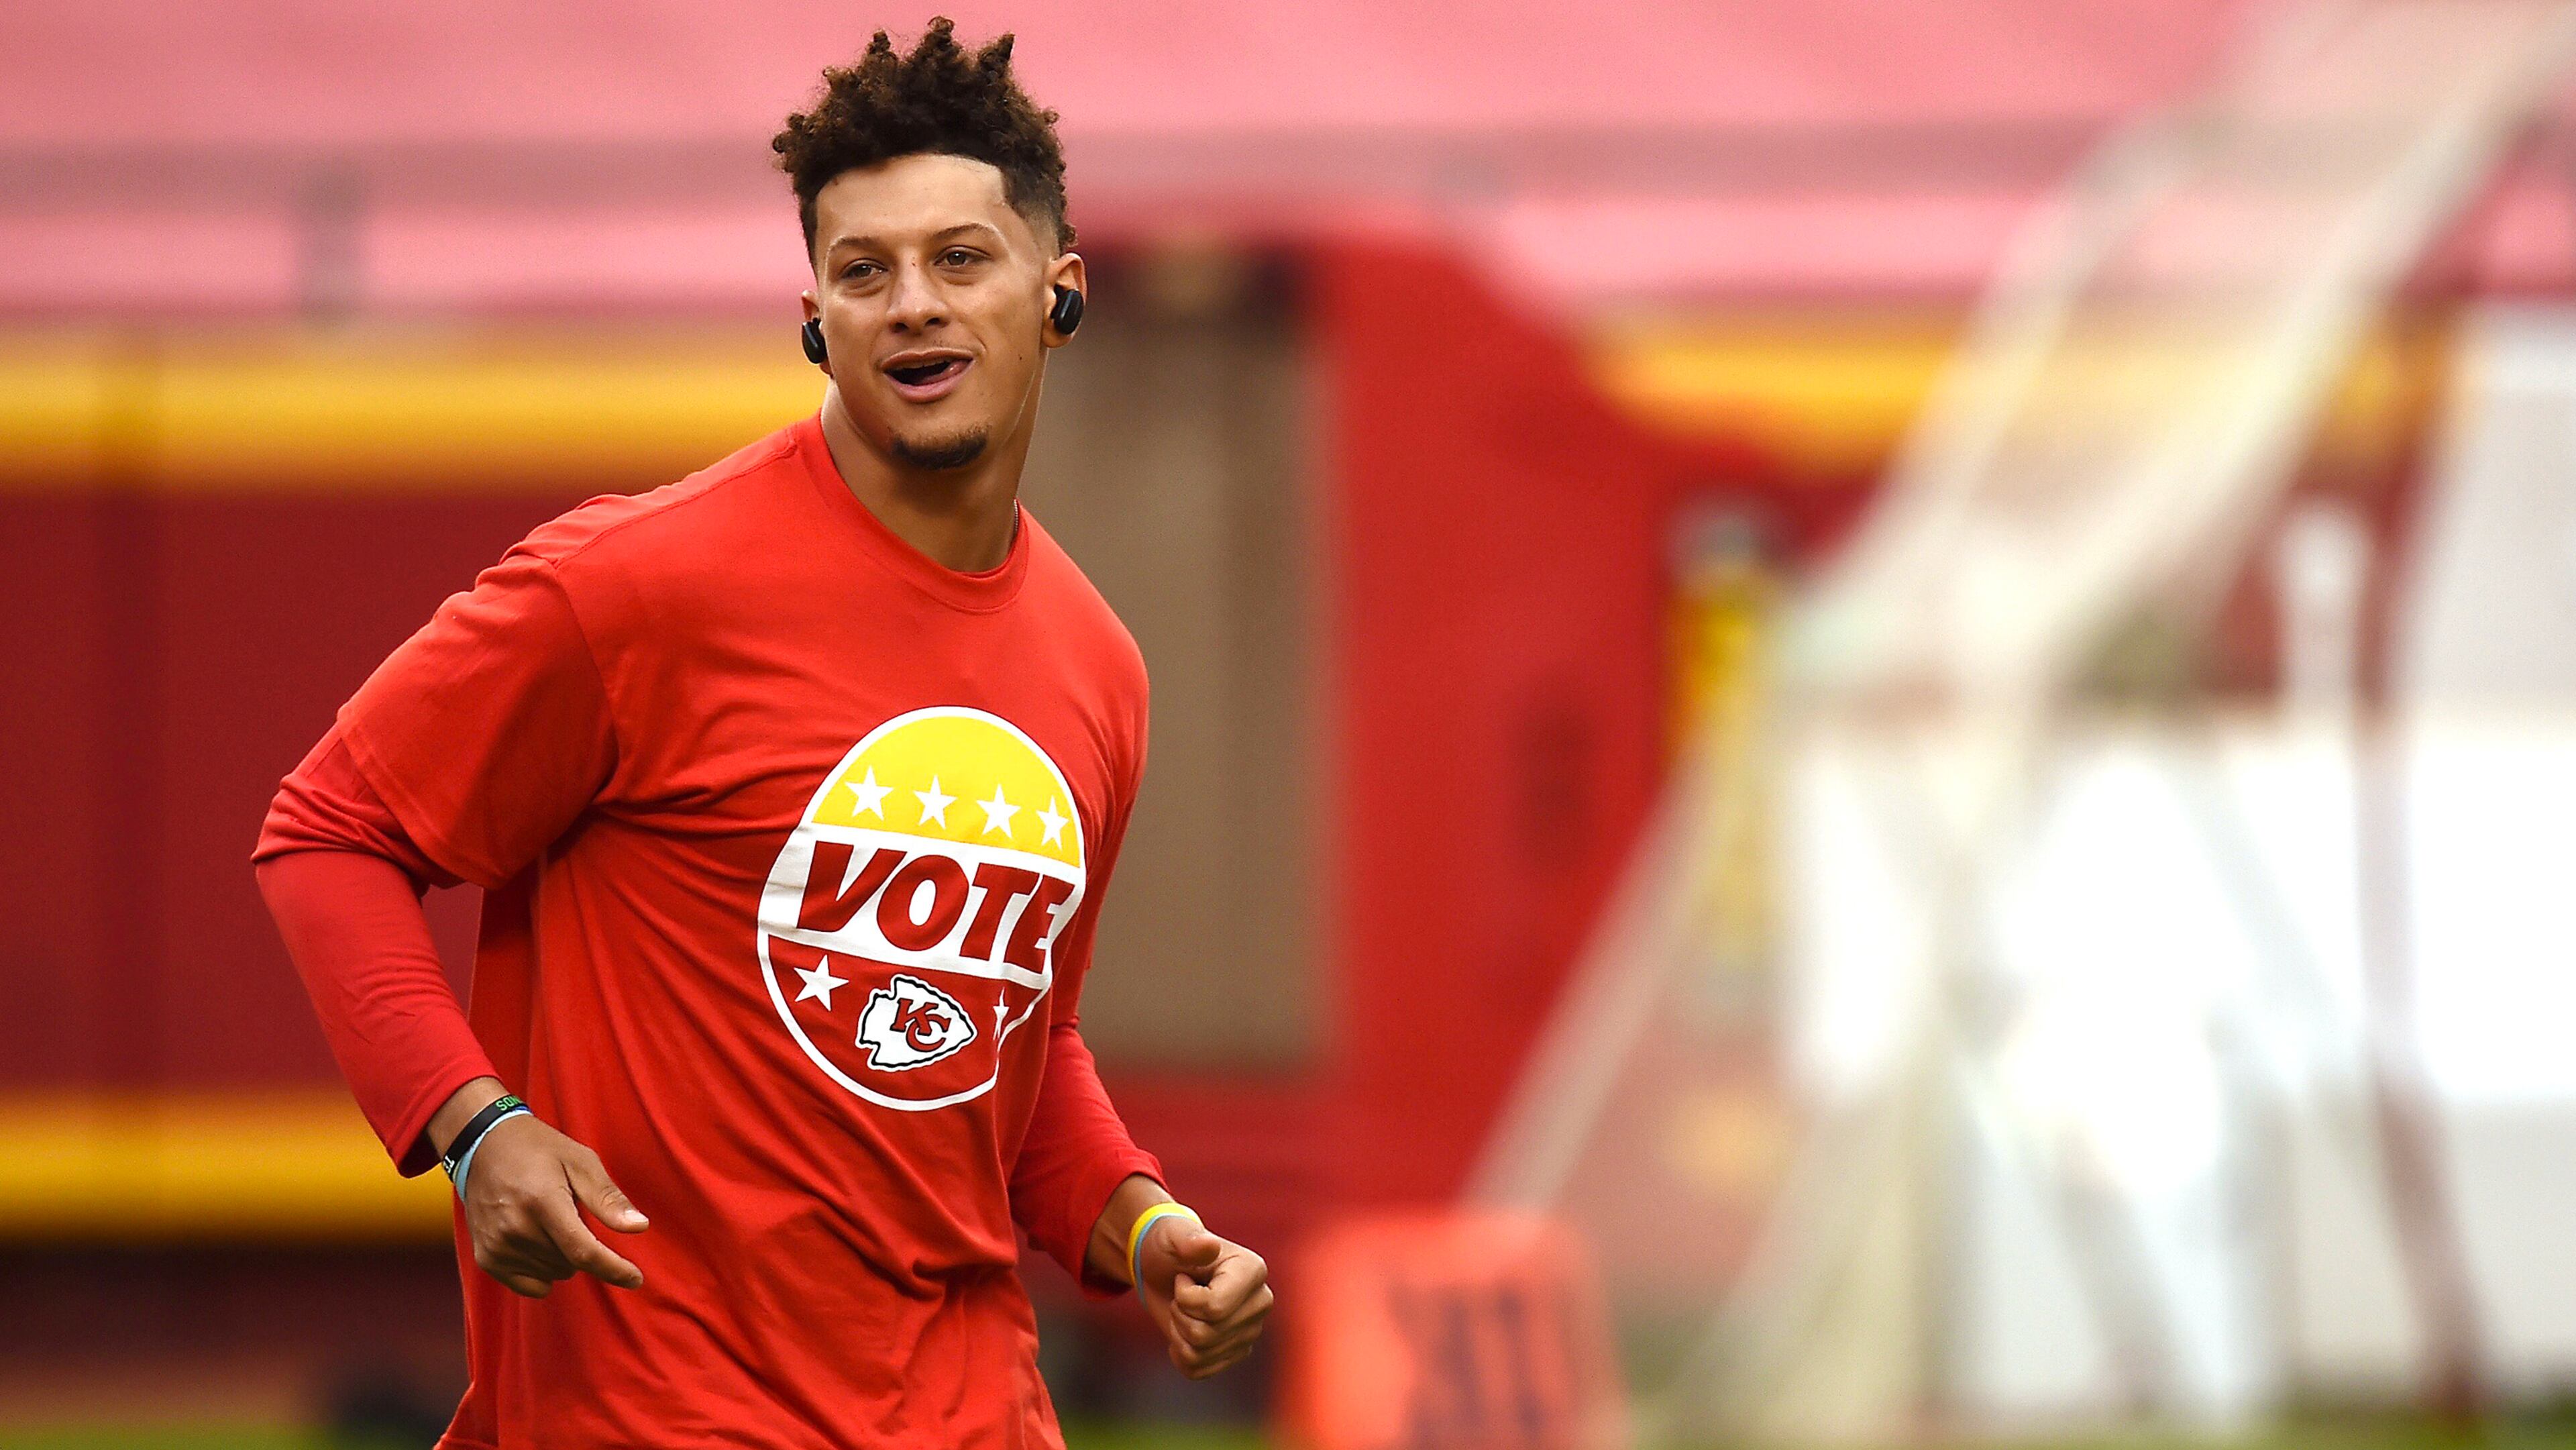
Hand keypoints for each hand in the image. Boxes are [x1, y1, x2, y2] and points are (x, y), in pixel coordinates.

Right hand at [431, 1078, 648, 1298]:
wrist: (484, 1147)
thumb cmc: (540, 1151)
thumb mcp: (581, 1161)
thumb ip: (608, 1198)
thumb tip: (639, 1227)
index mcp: (542, 1201)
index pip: (583, 1250)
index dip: (613, 1269)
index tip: (636, 1279)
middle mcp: (515, 1228)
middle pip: (571, 1263)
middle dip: (582, 1245)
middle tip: (568, 1212)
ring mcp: (497, 1246)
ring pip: (555, 1274)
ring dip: (563, 1256)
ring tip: (548, 1220)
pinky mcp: (486, 1258)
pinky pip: (532, 1286)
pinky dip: (543, 1271)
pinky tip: (537, 1242)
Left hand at [1135, 1216, 1272, 1379]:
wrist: (1163, 1270)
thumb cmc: (1169, 1247)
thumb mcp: (1171, 1237)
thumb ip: (1188, 1240)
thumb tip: (1208, 1246)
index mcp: (1253, 1270)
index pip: (1214, 1308)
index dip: (1184, 1298)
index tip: (1183, 1277)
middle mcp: (1260, 1302)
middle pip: (1206, 1334)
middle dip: (1179, 1315)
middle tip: (1180, 1293)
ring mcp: (1250, 1331)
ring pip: (1200, 1353)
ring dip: (1178, 1333)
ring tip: (1182, 1309)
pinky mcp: (1236, 1353)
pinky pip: (1198, 1370)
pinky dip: (1180, 1354)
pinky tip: (1182, 1331)